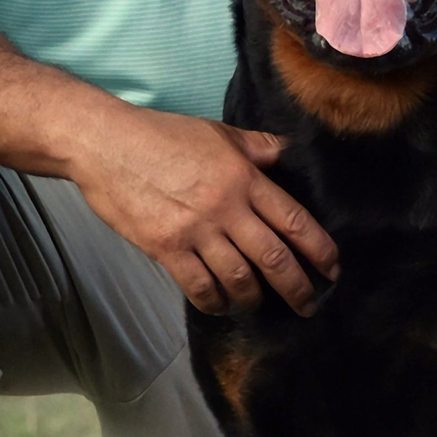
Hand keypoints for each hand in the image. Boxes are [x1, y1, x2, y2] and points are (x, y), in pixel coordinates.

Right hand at [71, 104, 338, 316]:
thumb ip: (256, 147)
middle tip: (309, 305)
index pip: (294, 219)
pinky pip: (199, 287)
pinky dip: (215, 302)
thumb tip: (287, 153)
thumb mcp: (217, 132)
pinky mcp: (165, 247)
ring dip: (254, 298)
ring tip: (258, 304)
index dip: (319, 249)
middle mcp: (225, 206)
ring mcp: (195, 230)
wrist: (104, 144)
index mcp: (243, 177)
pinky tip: (221, 304)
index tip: (332, 269)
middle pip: (273, 257)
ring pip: (239, 279)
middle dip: (298, 287)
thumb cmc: (161, 134)